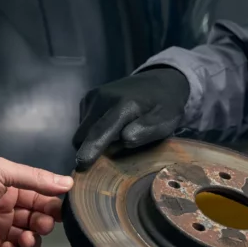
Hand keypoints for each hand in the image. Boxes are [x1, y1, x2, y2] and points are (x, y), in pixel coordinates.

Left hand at [0, 158, 73, 246]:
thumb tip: (69, 183)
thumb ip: (35, 177)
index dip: (52, 205)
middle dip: (44, 224)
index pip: (40, 199)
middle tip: (40, 225)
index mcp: (10, 192)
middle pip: (37, 222)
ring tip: (23, 238)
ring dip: (32, 240)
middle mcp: (7, 213)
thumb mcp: (1, 172)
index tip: (60, 210)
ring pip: (28, 242)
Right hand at [73, 67, 189, 170]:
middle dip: (89, 150)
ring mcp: (94, 96)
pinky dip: (93, 132)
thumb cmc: (165, 107)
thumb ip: (144, 133)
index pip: (101, 131)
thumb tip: (123, 140)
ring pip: (82, 131)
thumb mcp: (164, 123)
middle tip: (110, 157)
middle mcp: (103, 97)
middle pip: (84, 134)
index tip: (81, 164)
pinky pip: (84, 123)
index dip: (90, 149)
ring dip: (92, 141)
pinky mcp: (89, 97)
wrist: (160, 82)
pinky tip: (111, 129)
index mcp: (124, 104)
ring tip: (115, 139)